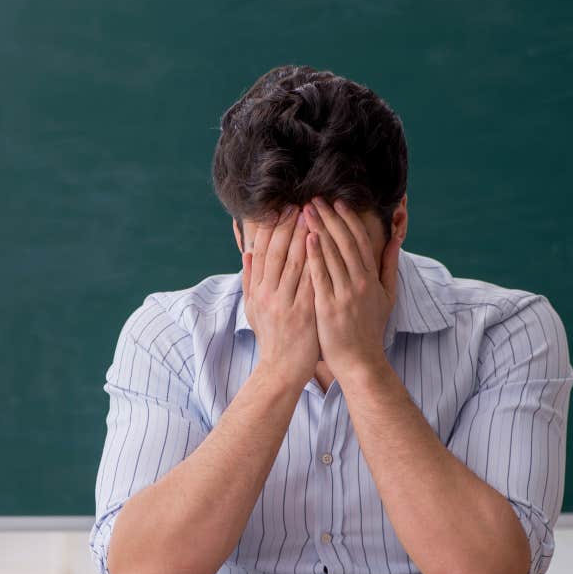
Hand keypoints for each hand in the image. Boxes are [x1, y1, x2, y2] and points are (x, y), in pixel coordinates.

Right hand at [242, 206, 318, 386]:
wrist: (281, 369)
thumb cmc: (271, 337)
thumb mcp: (253, 309)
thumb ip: (250, 280)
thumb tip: (247, 252)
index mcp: (257, 290)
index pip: (263, 251)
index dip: (272, 228)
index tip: (282, 209)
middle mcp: (268, 294)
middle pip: (278, 252)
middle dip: (290, 225)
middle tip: (301, 204)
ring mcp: (286, 303)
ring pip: (295, 262)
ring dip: (305, 235)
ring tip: (314, 215)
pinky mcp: (304, 313)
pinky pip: (311, 281)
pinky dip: (317, 261)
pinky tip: (325, 244)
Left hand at [304, 198, 400, 379]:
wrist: (361, 361)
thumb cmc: (370, 329)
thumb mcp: (387, 297)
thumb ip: (389, 267)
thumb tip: (394, 241)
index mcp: (372, 278)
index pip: (359, 240)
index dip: (348, 219)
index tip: (336, 202)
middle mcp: (360, 283)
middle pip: (344, 242)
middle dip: (329, 217)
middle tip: (314, 199)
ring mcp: (345, 294)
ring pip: (332, 254)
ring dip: (318, 229)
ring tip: (305, 211)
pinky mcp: (329, 307)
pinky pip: (321, 276)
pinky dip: (315, 256)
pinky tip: (307, 238)